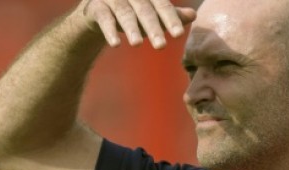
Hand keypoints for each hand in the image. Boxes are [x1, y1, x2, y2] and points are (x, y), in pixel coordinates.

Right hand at [77, 0, 196, 48]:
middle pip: (144, 10)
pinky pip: (103, 18)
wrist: (96, 12)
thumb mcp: (151, 14)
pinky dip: (109, 30)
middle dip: (153, 27)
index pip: (162, 5)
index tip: (178, 34)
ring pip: (124, 13)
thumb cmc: (131, 11)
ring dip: (131, 28)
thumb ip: (169, 14)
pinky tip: (115, 44)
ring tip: (137, 44)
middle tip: (161, 46)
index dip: (170, 19)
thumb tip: (193, 15)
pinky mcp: (95, 7)